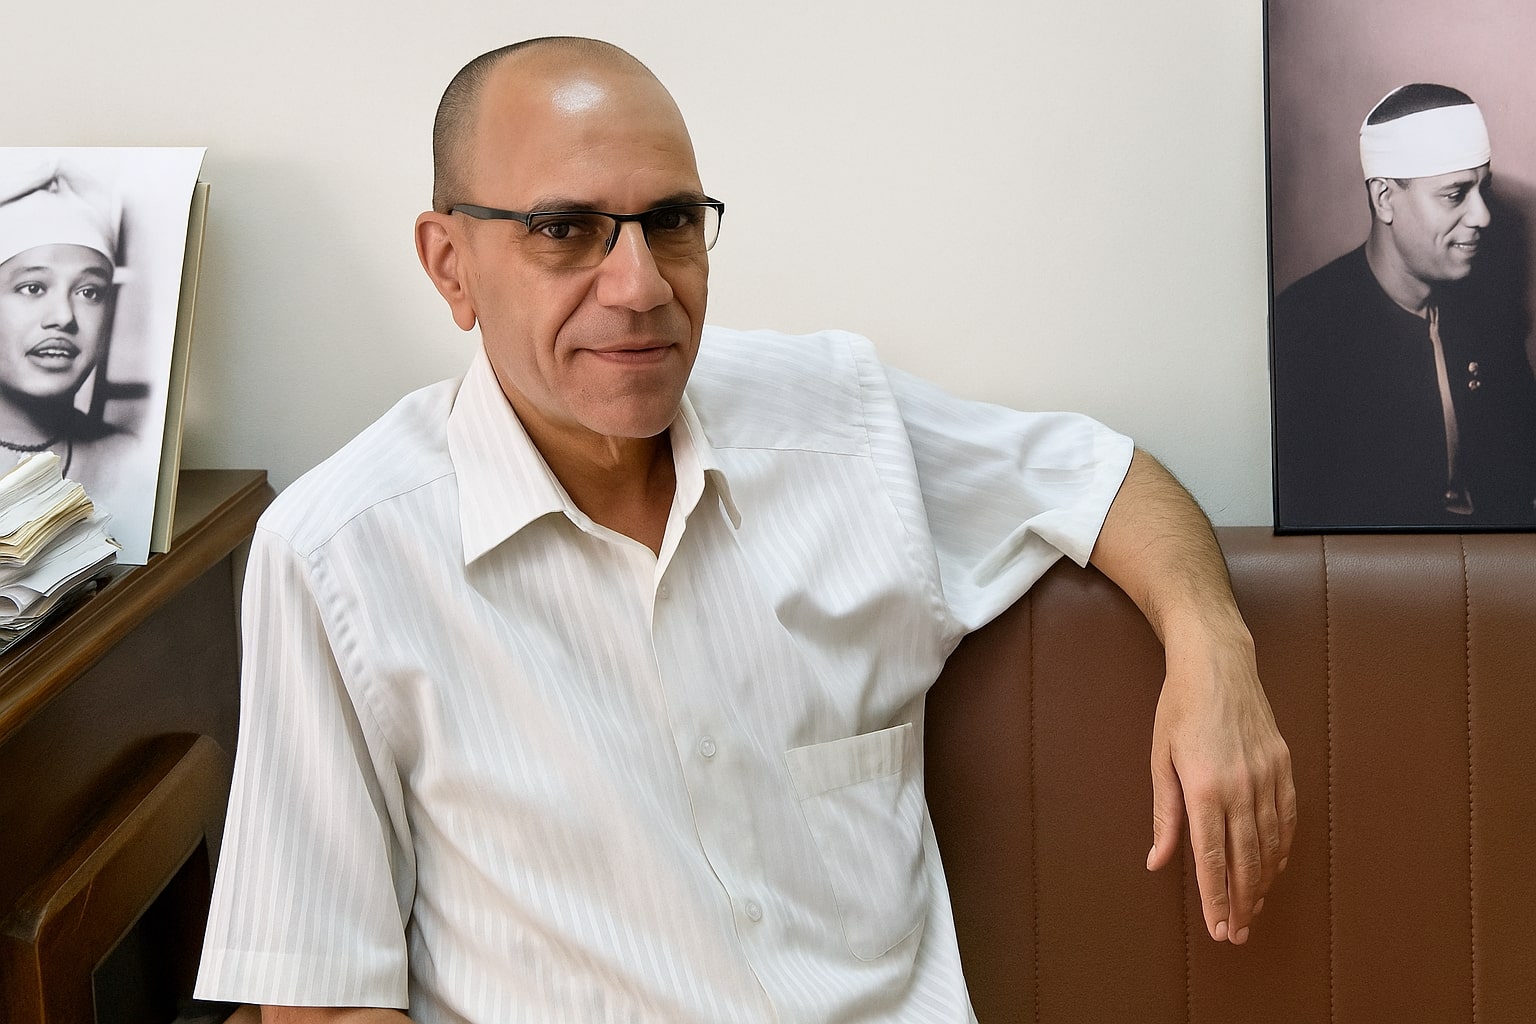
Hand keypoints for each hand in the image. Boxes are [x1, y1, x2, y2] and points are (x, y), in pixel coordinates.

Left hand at [1144, 626, 1295, 944]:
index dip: (1216, 898)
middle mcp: (1241, 788)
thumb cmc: (1179, 709)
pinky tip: (1274, 867)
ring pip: (1270, 844)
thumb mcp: (1160, 759)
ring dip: (1262, 881)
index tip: (1218, 929)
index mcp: (1204, 788)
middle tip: (1237, 934)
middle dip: (1241, 902)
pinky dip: (1282, 848)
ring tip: (1252, 909)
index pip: (1212, 858)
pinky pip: (1287, 818)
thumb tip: (1157, 860)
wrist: (1218, 664)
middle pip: (1245, 860)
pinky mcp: (1283, 766)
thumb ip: (1164, 815)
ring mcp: (1267, 777)